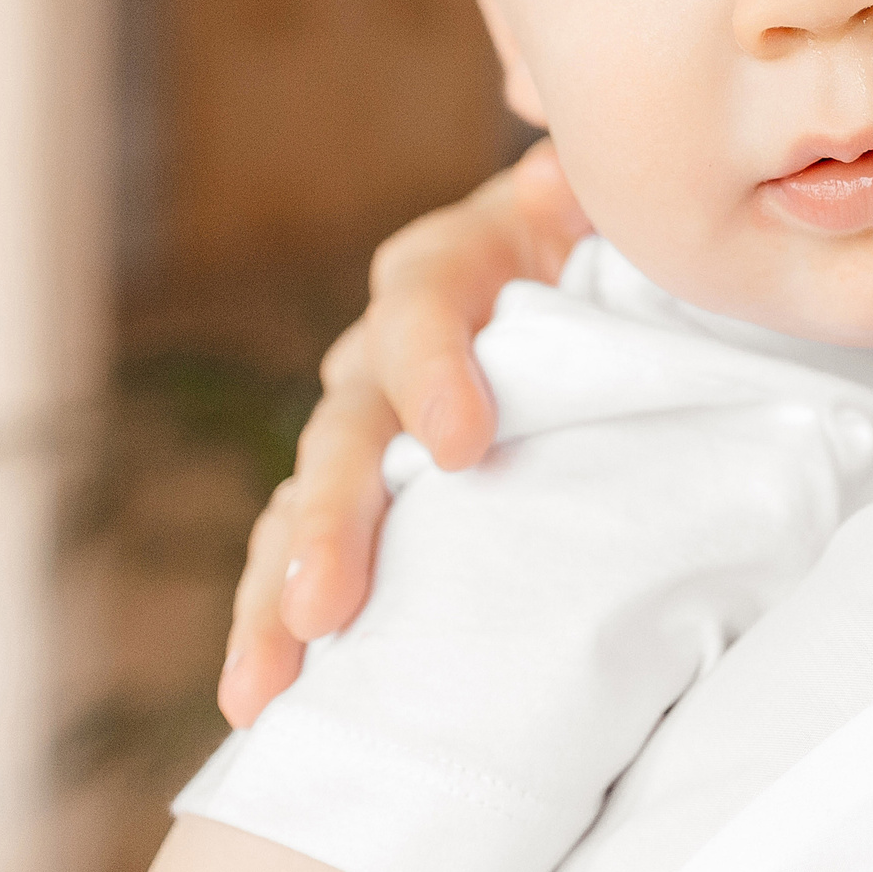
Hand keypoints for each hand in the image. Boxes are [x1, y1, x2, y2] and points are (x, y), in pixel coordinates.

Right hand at [218, 139, 587, 726]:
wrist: (604, 301)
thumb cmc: (617, 262)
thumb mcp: (612, 221)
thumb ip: (585, 202)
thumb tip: (556, 171)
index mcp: (453, 270)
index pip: (424, 305)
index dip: (433, 367)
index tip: (463, 445)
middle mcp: (387, 351)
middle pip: (348, 426)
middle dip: (335, 519)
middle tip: (328, 604)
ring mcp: (365, 433)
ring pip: (303, 505)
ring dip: (278, 593)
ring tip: (264, 681)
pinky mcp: (363, 503)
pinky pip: (302, 558)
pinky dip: (276, 625)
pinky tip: (256, 701)